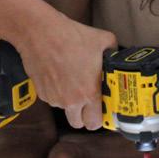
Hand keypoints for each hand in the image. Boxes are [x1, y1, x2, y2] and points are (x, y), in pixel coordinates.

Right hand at [15, 9, 116, 129]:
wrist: (41, 33)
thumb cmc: (72, 36)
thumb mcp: (104, 40)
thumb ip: (114, 54)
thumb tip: (117, 57)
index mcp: (89, 92)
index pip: (96, 122)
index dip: (101, 117)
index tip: (103, 109)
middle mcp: (71, 100)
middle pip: (79, 124)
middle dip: (85, 116)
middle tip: (89, 101)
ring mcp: (54, 98)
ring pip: (66, 110)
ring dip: (71, 103)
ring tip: (73, 81)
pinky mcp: (41, 93)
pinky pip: (53, 99)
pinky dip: (58, 92)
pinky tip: (60, 75)